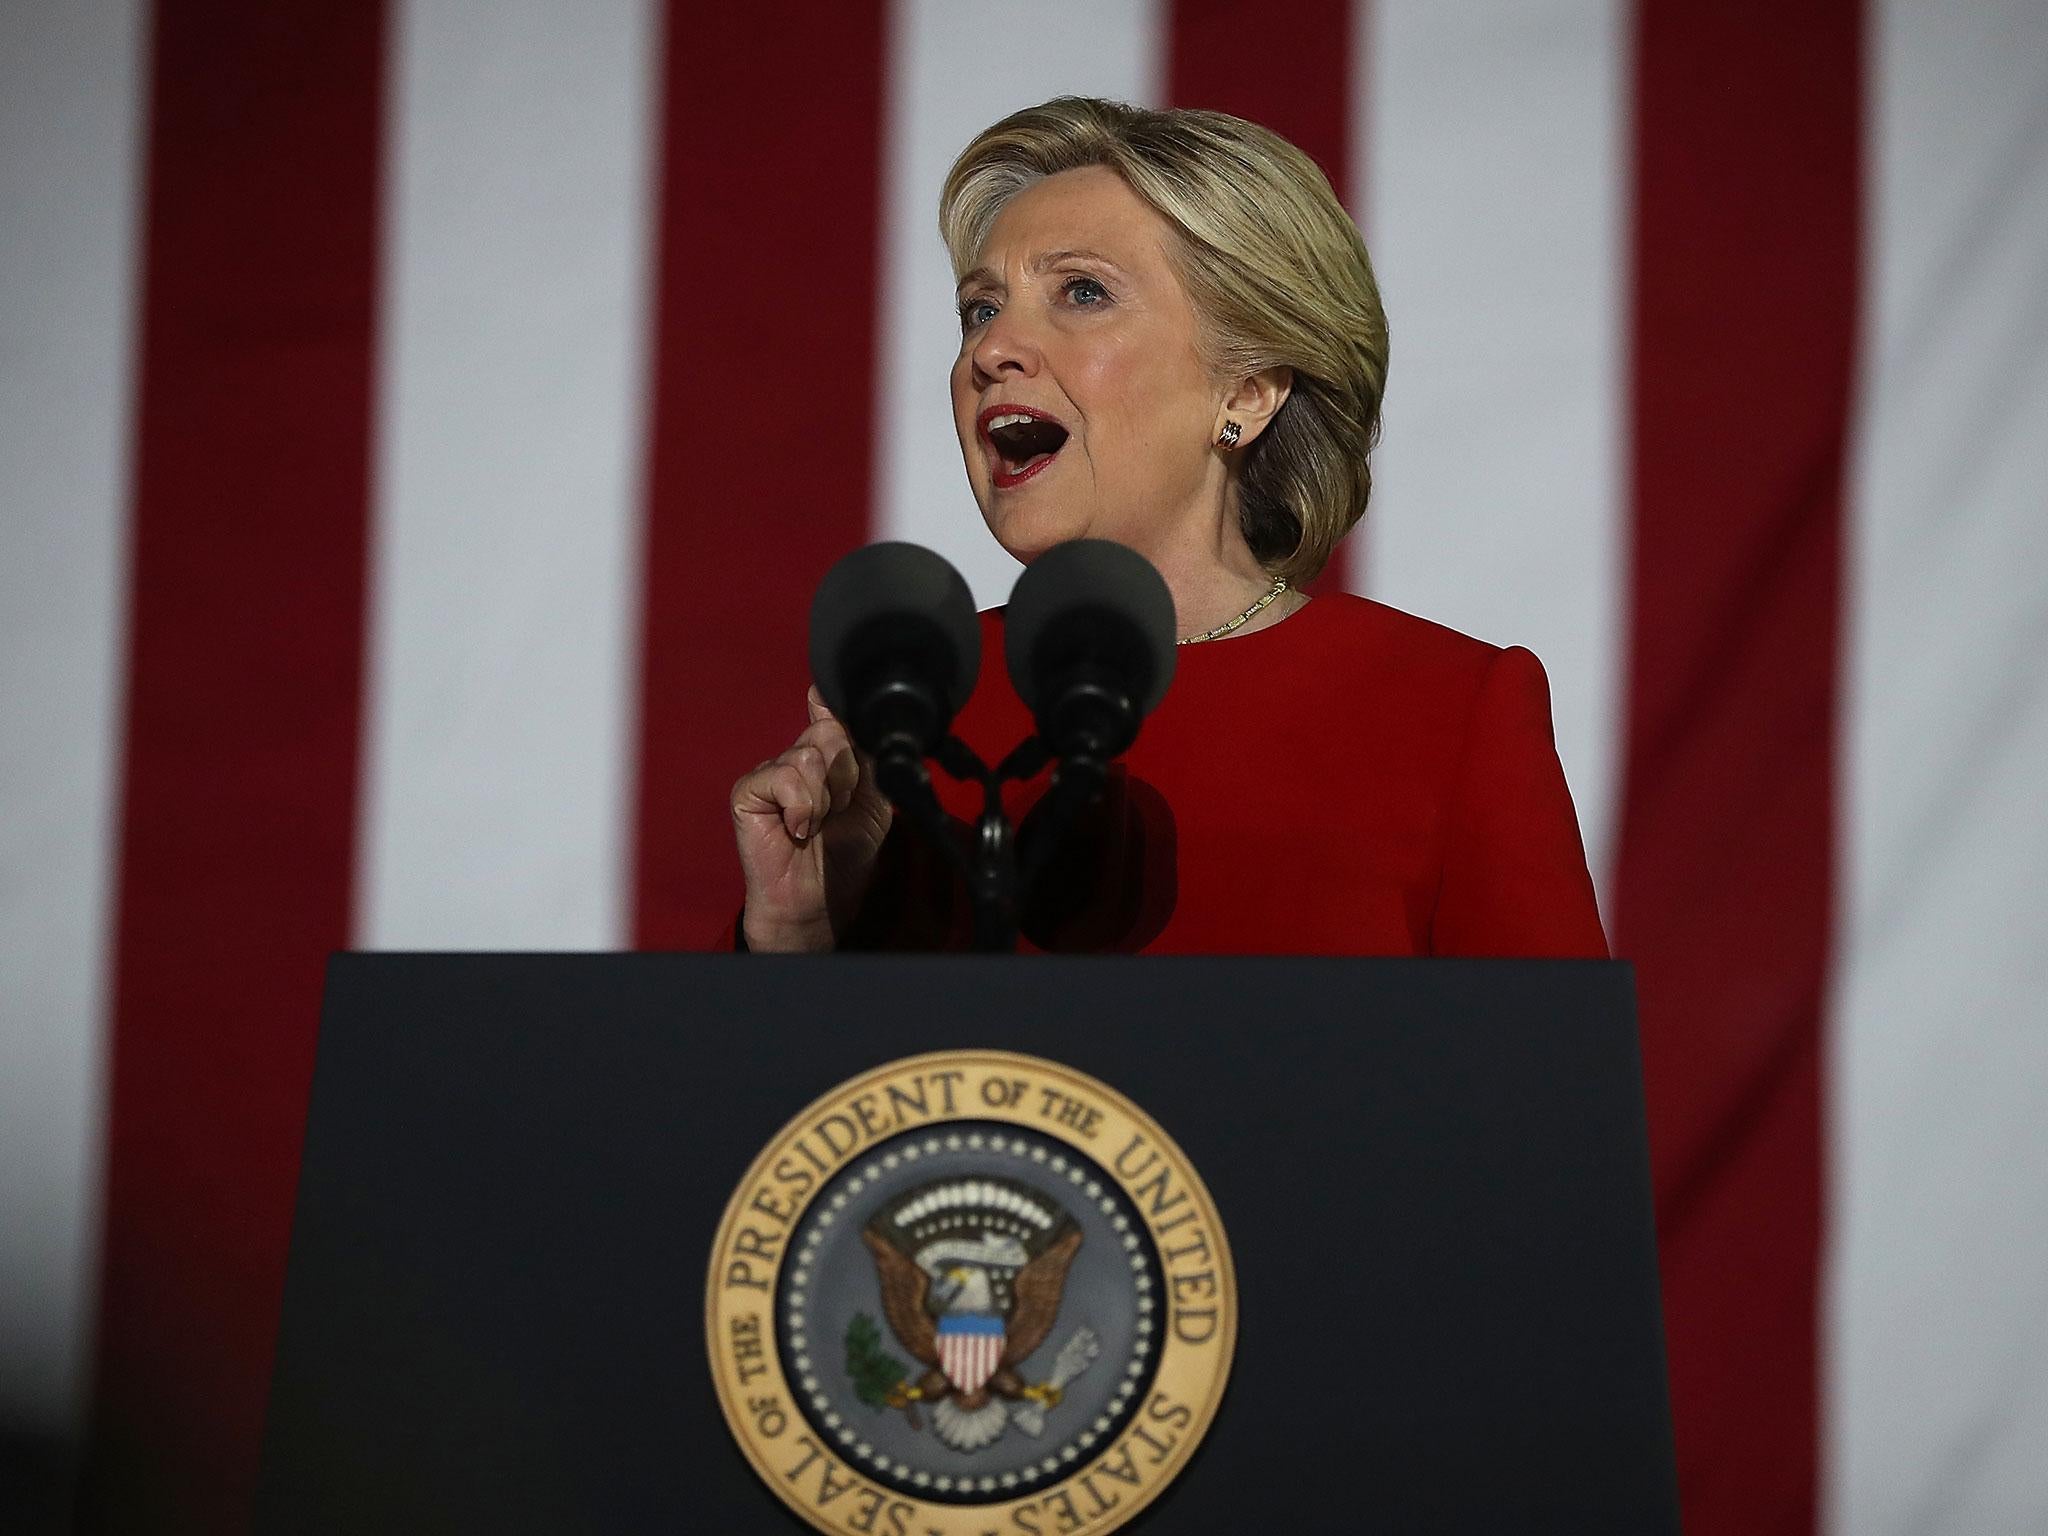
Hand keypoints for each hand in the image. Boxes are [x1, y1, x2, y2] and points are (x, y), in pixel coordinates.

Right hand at [730, 687, 894, 950]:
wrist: (821, 898)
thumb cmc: (844, 852)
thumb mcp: (873, 798)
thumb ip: (861, 753)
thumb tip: (833, 703)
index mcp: (826, 756)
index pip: (833, 713)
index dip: (843, 724)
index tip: (848, 751)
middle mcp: (796, 758)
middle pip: (826, 732)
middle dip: (845, 777)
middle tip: (838, 809)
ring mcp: (771, 773)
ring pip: (806, 757)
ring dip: (823, 799)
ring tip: (817, 824)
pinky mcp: (748, 792)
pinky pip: (782, 778)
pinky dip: (800, 808)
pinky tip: (797, 830)